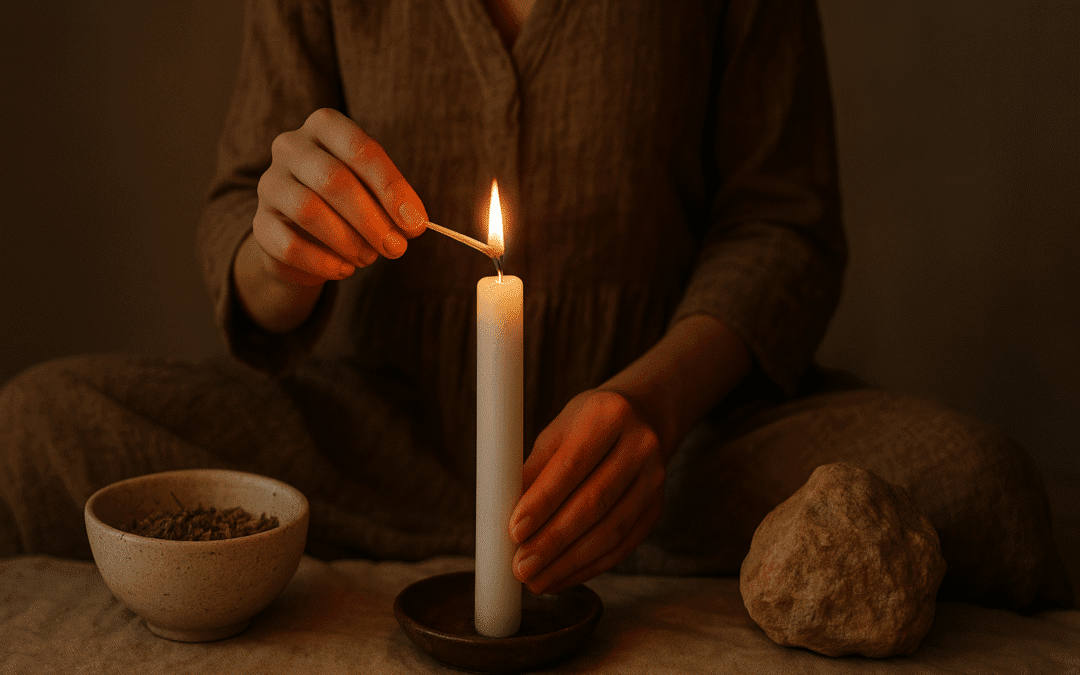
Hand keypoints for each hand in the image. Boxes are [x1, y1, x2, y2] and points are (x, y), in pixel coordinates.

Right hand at [252, 107, 427, 286]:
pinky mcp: (260, 224)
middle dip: (371, 219)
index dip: (391, 188)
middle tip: (396, 248)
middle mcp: (291, 147)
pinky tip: (345, 269)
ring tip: (370, 258)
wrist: (303, 234)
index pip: (360, 148)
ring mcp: (270, 184)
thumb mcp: (375, 192)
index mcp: (325, 126)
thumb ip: (394, 203)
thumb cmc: (348, 202)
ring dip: (349, 241)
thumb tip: (413, 224)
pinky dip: (324, 262)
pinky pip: (289, 245)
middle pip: (333, 180)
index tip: (415, 223)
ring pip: (309, 211)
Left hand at [509, 390, 666, 594]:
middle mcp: (639, 445)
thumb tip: (505, 512)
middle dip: (553, 540)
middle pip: (594, 502)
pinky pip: (623, 546)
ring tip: (536, 580)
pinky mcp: (656, 507)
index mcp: (608, 415)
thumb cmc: (586, 425)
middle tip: (521, 566)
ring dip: (569, 562)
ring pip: (611, 530)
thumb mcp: (558, 431)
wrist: (641, 419)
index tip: (514, 530)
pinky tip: (561, 577)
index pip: (572, 465)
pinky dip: (589, 567)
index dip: (543, 501)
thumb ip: (535, 468)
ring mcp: (654, 478)